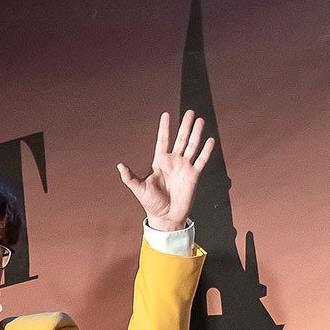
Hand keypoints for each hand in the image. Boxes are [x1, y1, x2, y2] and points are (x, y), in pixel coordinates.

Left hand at [117, 110, 215, 231]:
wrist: (166, 217)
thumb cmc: (151, 203)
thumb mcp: (139, 189)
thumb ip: (130, 177)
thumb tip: (119, 166)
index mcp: (160, 162)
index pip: (163, 140)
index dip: (164, 128)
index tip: (166, 114)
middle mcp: (173, 162)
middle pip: (181, 139)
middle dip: (185, 125)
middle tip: (189, 112)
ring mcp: (184, 168)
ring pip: (192, 146)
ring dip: (196, 133)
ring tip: (200, 120)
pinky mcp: (193, 176)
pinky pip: (201, 160)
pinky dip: (206, 151)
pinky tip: (210, 139)